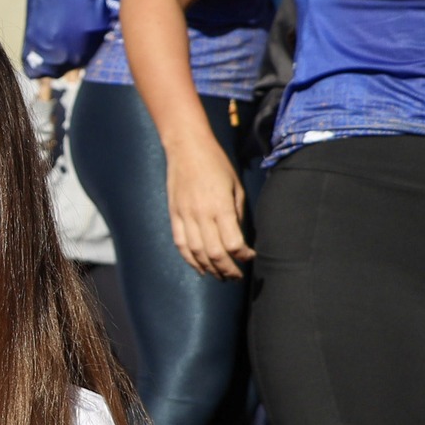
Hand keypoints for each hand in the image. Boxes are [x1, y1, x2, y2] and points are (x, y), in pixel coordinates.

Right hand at [164, 132, 253, 279]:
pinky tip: (200, 268)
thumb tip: (238, 237)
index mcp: (220, 206)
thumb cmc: (216, 164)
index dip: (243, 256)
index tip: (250, 257)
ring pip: (197, 253)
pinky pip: (180, 243)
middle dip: (228, 269)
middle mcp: (201, 214)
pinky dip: (190, 259)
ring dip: (210, 269)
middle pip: (215, 253)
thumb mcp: (235, 186)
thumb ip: (237, 213)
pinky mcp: (174, 215)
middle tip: (237, 276)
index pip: (233, 243)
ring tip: (220, 276)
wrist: (186, 148)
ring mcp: (185, 215)